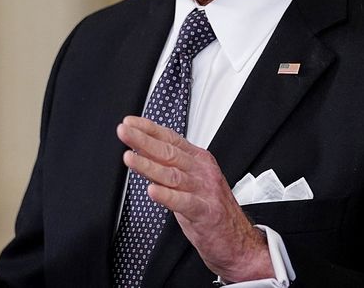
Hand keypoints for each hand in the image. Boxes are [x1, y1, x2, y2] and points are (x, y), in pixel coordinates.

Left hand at [117, 117, 272, 282]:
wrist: (238, 242)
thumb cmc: (211, 209)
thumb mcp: (190, 181)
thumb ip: (168, 166)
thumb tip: (141, 151)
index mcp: (198, 160)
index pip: (170, 138)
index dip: (148, 129)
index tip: (129, 122)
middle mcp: (202, 171)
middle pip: (168, 152)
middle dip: (143, 141)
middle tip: (124, 132)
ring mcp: (205, 190)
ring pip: (172, 175)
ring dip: (148, 165)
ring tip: (130, 158)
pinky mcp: (206, 212)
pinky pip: (184, 202)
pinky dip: (167, 196)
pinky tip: (153, 191)